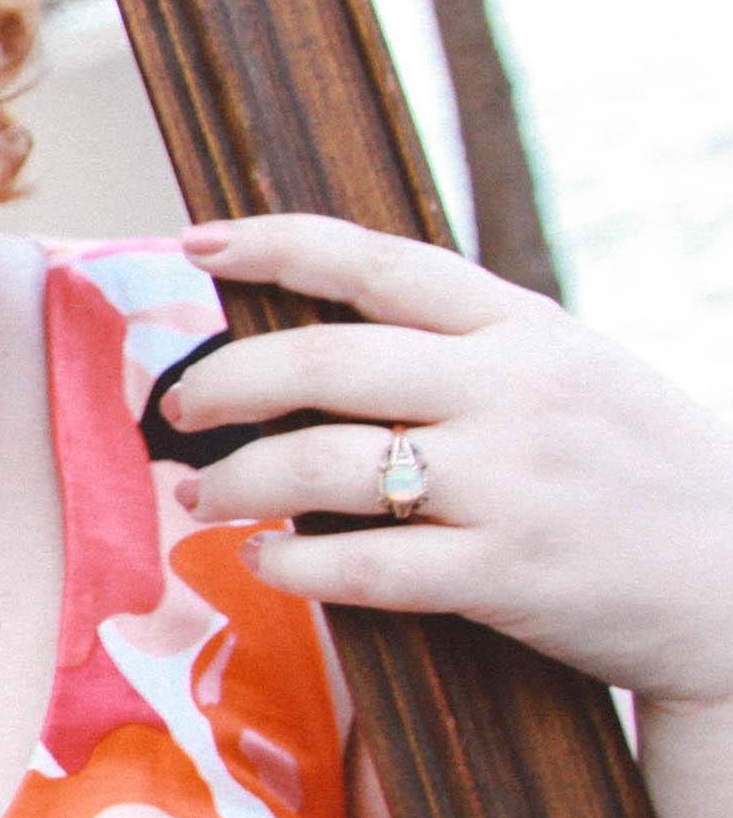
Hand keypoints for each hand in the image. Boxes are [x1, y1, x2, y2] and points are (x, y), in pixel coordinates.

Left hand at [168, 215, 732, 714]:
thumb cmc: (641, 473)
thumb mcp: (575, 372)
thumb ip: (471, 346)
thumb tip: (327, 334)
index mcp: (525, 328)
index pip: (378, 262)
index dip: (275, 243)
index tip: (195, 243)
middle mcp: (511, 392)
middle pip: (322, 361)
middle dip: (223, 380)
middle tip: (176, 407)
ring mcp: (508, 483)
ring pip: (323, 464)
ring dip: (237, 481)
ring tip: (202, 494)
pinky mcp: (505, 574)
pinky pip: (362, 565)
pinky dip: (292, 564)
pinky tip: (263, 561)